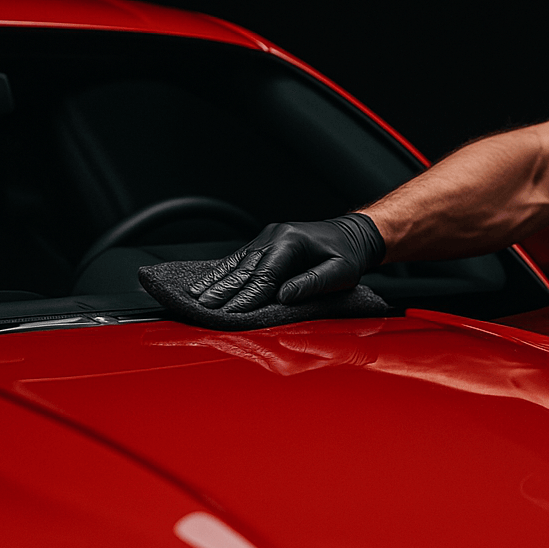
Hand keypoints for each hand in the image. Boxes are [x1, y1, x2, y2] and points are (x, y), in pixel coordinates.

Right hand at [187, 213, 385, 311]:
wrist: (352, 235)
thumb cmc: (348, 255)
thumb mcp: (340, 272)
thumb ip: (312, 283)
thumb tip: (284, 296)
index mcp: (292, 242)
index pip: (265, 275)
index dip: (248, 296)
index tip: (232, 312)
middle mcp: (275, 237)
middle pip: (245, 269)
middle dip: (223, 290)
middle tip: (204, 306)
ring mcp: (267, 238)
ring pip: (237, 263)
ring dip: (216, 281)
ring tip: (196, 296)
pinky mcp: (264, 244)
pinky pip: (238, 259)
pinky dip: (221, 272)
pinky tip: (207, 282)